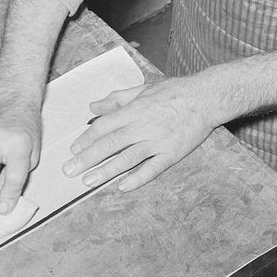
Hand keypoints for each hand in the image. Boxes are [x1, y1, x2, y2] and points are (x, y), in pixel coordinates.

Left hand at [62, 76, 220, 191]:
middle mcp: (142, 127)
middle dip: (87, 158)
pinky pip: (152, 169)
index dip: (86, 139)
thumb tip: (93, 106)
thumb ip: (117, 99)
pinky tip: (122, 187)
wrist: (207, 97)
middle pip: (109, 144)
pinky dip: (138, 179)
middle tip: (69, 171)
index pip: (103, 127)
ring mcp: (157, 142)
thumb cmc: (174, 91)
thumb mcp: (143, 89)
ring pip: (127, 159)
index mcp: (133, 111)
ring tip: (87, 181)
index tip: (73, 149)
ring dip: (106, 171)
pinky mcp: (172, 153)